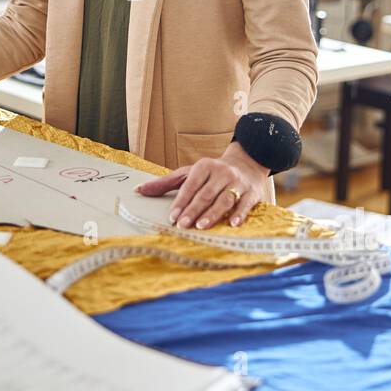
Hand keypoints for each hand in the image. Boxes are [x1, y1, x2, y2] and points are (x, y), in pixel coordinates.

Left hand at [135, 142, 270, 228]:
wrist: (246, 165)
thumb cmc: (211, 173)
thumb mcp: (189, 174)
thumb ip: (165, 183)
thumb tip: (138, 190)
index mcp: (204, 167)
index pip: (190, 185)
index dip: (181, 202)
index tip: (172, 217)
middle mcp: (222, 173)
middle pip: (206, 194)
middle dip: (194, 210)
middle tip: (183, 225)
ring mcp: (238, 183)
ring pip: (225, 199)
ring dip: (213, 213)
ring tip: (201, 226)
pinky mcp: (252, 193)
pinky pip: (245, 204)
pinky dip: (240, 214)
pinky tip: (232, 224)